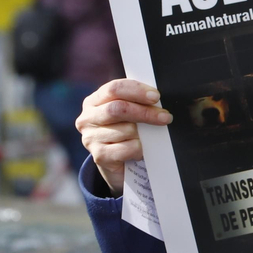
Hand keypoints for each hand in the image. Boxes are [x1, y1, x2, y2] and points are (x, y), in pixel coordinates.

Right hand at [77, 79, 172, 194]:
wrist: (118, 163)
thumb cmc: (126, 131)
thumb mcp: (128, 112)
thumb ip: (136, 102)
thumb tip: (156, 101)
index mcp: (94, 101)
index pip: (114, 89)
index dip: (137, 90)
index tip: (155, 96)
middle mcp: (88, 118)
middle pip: (118, 109)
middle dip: (145, 112)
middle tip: (165, 117)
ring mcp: (91, 138)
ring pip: (126, 130)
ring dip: (143, 135)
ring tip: (147, 138)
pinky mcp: (99, 156)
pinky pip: (127, 149)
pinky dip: (140, 149)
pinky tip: (140, 151)